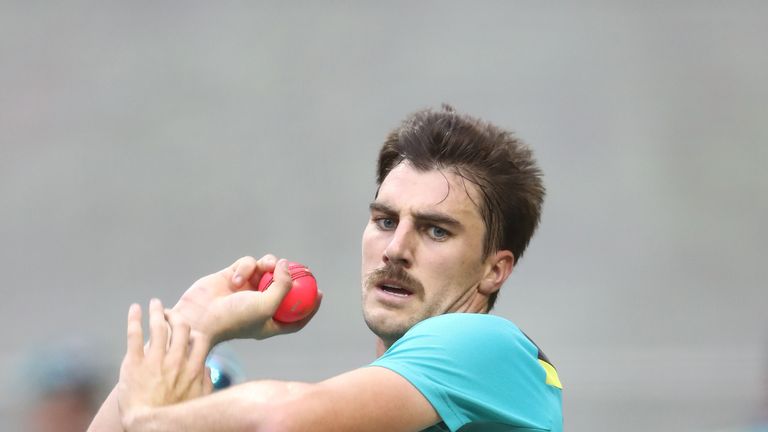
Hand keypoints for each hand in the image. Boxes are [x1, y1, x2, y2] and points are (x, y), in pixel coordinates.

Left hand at [118, 299, 211, 429]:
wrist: (148, 426)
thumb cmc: (174, 416)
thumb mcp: (199, 400)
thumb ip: (205, 382)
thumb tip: (208, 369)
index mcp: (192, 368)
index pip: (198, 338)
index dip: (193, 330)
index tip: (186, 328)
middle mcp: (176, 360)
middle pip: (180, 327)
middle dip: (176, 316)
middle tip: (169, 313)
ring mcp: (155, 360)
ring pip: (159, 326)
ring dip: (157, 311)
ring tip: (155, 303)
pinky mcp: (134, 363)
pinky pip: (134, 335)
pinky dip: (134, 319)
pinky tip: (134, 309)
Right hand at [171, 256, 322, 345]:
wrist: (199, 316)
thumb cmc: (234, 318)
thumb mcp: (267, 306)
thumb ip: (283, 286)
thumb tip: (288, 266)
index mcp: (269, 322)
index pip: (295, 316)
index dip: (309, 306)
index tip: (320, 293)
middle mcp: (258, 306)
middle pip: (283, 288)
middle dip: (291, 276)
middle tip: (302, 267)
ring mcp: (245, 290)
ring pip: (266, 269)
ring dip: (266, 265)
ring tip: (262, 269)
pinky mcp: (232, 276)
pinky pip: (248, 264)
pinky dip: (246, 267)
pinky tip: (236, 278)